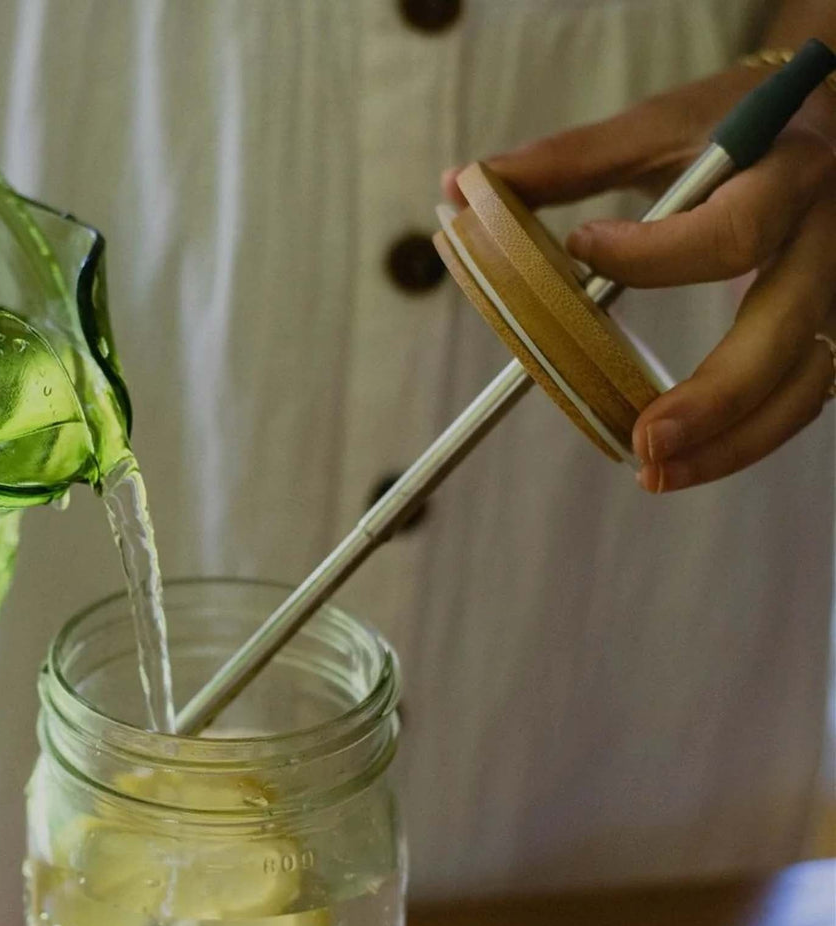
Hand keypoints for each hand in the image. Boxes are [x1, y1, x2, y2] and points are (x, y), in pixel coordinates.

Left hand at [443, 65, 835, 492]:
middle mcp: (829, 234)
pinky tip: (687, 461)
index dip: (656, 253)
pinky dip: (745, 437)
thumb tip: (460, 185)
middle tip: (644, 442)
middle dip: (716, 396)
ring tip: (656, 474)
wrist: (828, 117)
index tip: (583, 251)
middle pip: (788, 328)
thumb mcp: (661, 124)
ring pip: (807, 381)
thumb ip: (569, 160)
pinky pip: (802, 395)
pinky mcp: (832, 326)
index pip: (734, 228)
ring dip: (734, 440)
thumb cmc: (734, 122)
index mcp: (787, 168)